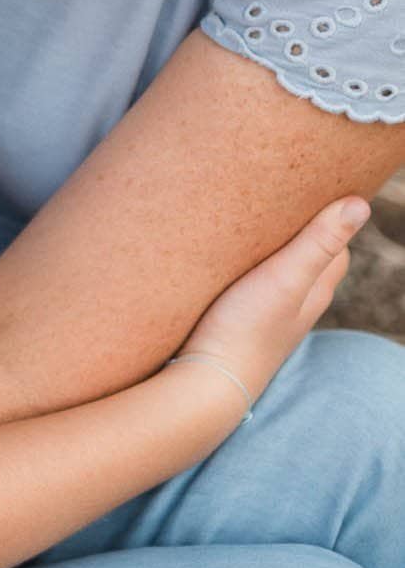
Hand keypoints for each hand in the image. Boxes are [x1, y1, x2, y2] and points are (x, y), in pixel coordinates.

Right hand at [176, 196, 369, 414]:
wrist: (207, 381)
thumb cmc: (247, 329)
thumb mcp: (285, 278)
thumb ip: (319, 242)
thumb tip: (361, 204)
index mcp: (317, 289)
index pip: (338, 245)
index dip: (330, 216)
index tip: (312, 186)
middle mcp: (299, 302)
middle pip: (311, 257)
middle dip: (302, 228)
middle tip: (280, 196)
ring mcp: (271, 314)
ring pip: (283, 272)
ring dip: (275, 247)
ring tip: (253, 219)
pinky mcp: (243, 320)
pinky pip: (257, 285)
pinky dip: (252, 266)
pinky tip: (231, 259)